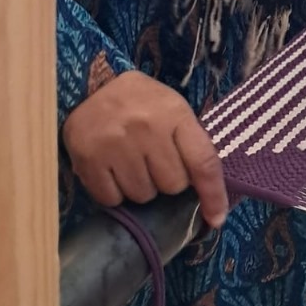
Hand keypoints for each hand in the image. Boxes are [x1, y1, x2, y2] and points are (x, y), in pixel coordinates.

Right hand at [61, 71, 228, 227]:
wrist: (91, 87)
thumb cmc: (141, 103)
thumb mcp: (173, 109)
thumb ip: (191, 145)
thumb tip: (209, 197)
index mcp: (174, 113)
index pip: (203, 162)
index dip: (213, 195)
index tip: (216, 218)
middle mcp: (146, 127)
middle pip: (172, 185)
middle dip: (167, 180)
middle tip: (154, 159)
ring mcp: (115, 144)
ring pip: (143, 195)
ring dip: (141, 186)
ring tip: (131, 161)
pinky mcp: (88, 159)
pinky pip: (112, 199)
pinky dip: (115, 192)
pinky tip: (113, 169)